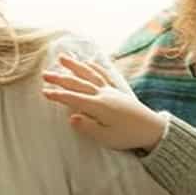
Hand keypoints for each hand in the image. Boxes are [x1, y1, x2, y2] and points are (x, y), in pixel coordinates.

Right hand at [42, 54, 164, 151]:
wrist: (152, 129)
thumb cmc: (128, 136)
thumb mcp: (106, 137)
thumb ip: (88, 127)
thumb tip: (71, 118)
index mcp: (99, 106)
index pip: (73, 99)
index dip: (58, 95)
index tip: (44, 91)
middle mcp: (103, 94)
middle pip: (78, 83)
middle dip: (61, 78)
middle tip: (45, 73)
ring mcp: (111, 90)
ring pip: (90, 74)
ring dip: (75, 65)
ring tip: (63, 58)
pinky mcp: (117, 90)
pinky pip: (104, 74)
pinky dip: (95, 67)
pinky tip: (88, 62)